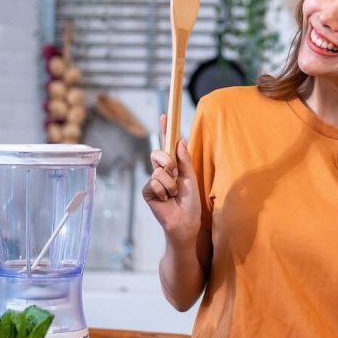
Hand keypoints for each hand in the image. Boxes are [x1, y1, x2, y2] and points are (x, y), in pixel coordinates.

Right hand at [142, 114, 201, 238]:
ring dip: (170, 183)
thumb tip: (180, 141)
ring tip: (174, 194)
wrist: (185, 222)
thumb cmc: (190, 202)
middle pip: (158, 153)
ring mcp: (153, 181)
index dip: (166, 130)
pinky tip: (167, 200)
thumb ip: (184, 160)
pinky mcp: (147, 191)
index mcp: (173, 166)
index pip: (167, 145)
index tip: (165, 115)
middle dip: (167, 161)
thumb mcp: (190, 178)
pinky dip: (164, 190)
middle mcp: (161, 171)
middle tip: (174, 173)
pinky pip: (154, 182)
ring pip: (158, 170)